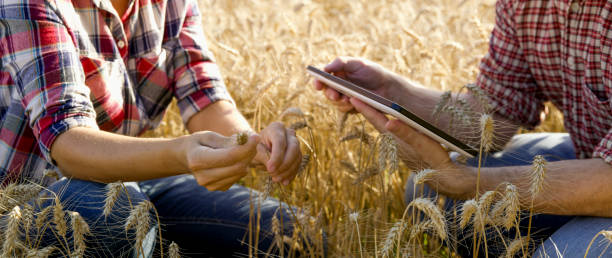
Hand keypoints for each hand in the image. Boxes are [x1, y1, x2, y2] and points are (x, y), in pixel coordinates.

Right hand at [183, 131, 258, 190]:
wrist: (187, 158)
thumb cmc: (200, 143)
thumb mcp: (209, 136)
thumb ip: (227, 140)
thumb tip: (249, 140)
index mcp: (198, 160)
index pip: (229, 156)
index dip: (246, 147)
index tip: (256, 137)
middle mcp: (203, 177)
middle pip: (237, 166)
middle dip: (249, 152)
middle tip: (253, 140)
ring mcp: (211, 185)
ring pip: (240, 172)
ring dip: (247, 159)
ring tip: (243, 147)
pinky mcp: (219, 188)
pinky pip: (238, 177)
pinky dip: (242, 166)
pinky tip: (236, 158)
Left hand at [254, 122, 301, 184]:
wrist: (258, 149)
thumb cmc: (254, 148)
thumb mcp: (254, 151)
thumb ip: (262, 156)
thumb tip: (270, 165)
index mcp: (276, 128)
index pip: (280, 141)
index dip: (276, 156)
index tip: (270, 169)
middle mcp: (288, 133)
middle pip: (293, 148)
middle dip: (284, 164)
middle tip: (273, 175)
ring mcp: (295, 143)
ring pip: (297, 157)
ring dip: (288, 171)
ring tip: (276, 179)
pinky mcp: (297, 153)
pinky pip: (297, 164)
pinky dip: (291, 174)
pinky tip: (284, 182)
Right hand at [313, 57, 397, 112]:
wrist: (388, 88)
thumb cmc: (373, 72)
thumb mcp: (358, 63)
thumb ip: (341, 63)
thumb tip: (325, 68)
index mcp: (338, 73)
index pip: (323, 77)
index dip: (318, 81)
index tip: (318, 85)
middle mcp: (338, 85)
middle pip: (326, 91)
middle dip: (329, 94)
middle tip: (336, 95)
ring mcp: (343, 96)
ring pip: (334, 102)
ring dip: (339, 102)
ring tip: (348, 100)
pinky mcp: (350, 107)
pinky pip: (343, 109)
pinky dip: (347, 107)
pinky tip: (354, 104)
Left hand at [350, 98, 475, 197]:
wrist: (442, 177)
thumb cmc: (433, 158)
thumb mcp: (421, 143)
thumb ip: (405, 132)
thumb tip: (388, 121)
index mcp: (394, 138)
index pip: (377, 119)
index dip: (365, 108)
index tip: (352, 96)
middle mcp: (392, 142)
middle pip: (376, 122)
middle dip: (365, 109)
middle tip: (353, 94)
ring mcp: (397, 146)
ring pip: (382, 126)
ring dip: (374, 115)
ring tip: (366, 102)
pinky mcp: (403, 148)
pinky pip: (390, 131)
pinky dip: (384, 121)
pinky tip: (386, 118)